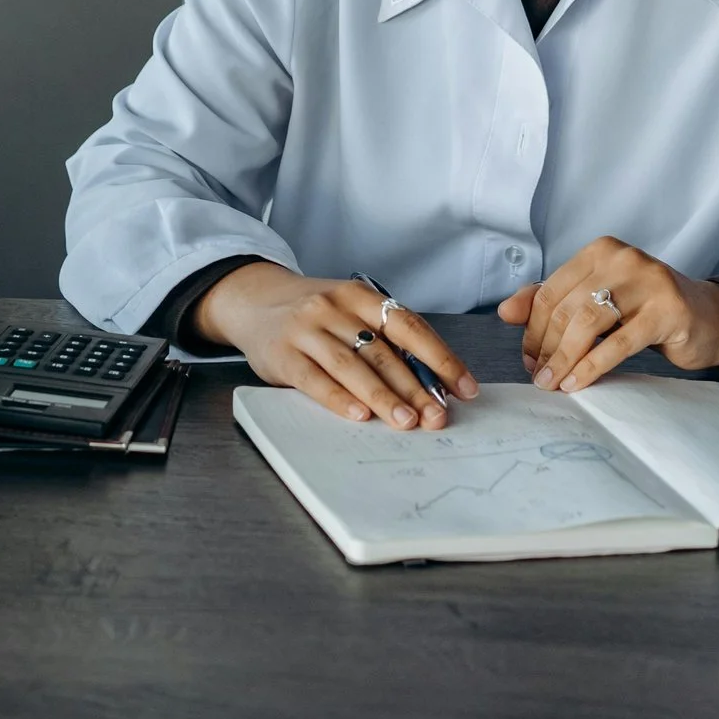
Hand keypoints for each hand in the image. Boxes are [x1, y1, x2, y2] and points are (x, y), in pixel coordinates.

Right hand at [194, 262, 478, 429]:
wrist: (253, 300)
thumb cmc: (314, 314)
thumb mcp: (350, 312)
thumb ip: (384, 340)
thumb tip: (433, 383)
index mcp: (361, 296)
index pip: (410, 327)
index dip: (441, 359)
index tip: (464, 389)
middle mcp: (335, 308)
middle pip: (384, 352)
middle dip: (416, 387)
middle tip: (438, 416)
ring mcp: (307, 330)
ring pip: (352, 366)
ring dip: (383, 396)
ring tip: (406, 421)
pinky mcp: (283, 354)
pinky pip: (314, 379)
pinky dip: (339, 398)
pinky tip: (359, 415)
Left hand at [497, 237, 718, 392]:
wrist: (707, 318)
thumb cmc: (645, 310)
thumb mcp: (597, 300)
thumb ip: (553, 301)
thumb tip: (504, 311)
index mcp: (600, 251)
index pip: (551, 291)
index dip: (532, 329)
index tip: (528, 359)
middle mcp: (623, 259)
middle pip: (566, 307)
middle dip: (546, 347)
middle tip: (539, 376)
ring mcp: (649, 282)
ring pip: (588, 323)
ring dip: (564, 359)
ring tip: (552, 383)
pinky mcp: (668, 311)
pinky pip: (618, 343)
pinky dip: (592, 366)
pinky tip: (577, 384)